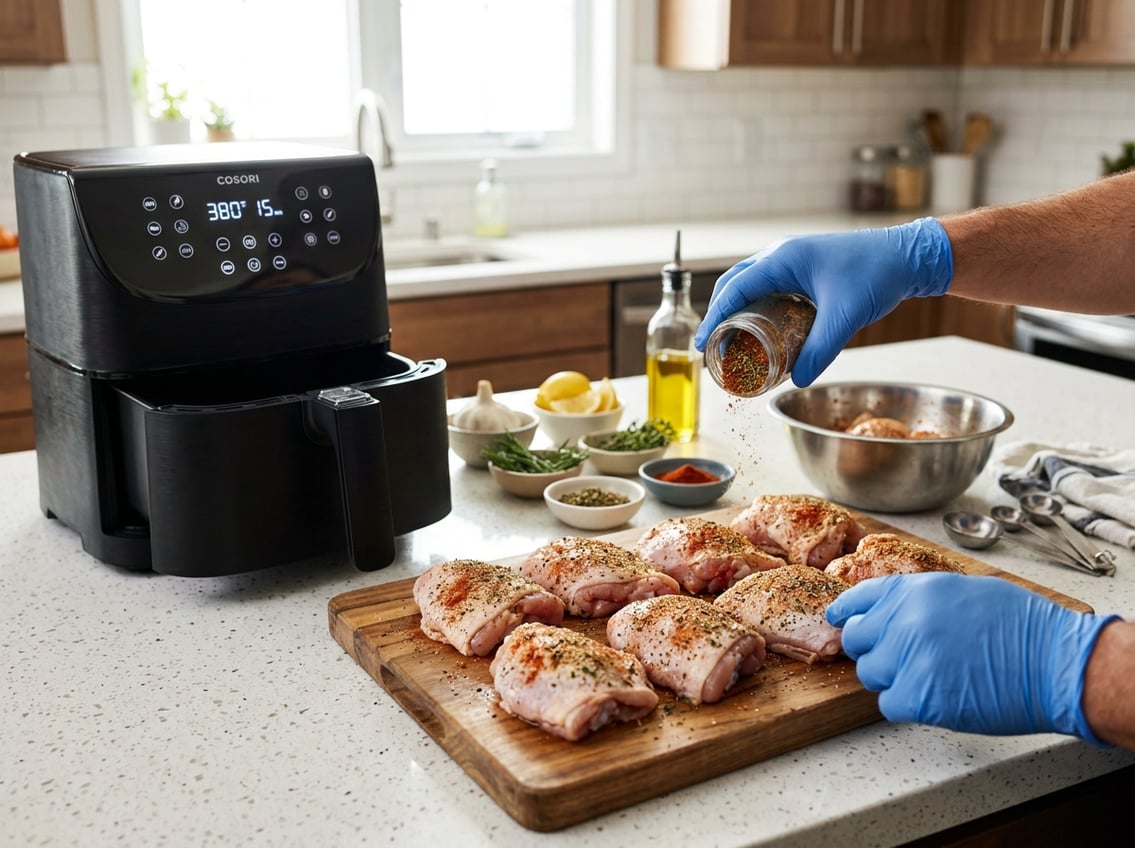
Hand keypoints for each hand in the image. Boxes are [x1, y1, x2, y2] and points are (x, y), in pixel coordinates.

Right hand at [693, 217, 953, 385]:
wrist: (908, 255)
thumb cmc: (878, 274)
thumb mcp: (846, 316)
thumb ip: (822, 349)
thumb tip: (798, 380)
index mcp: (783, 259)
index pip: (735, 288)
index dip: (714, 316)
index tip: (703, 344)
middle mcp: (782, 255)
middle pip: (734, 283)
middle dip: (719, 312)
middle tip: (713, 345)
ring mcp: (793, 260)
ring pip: (750, 282)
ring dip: (735, 308)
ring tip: (730, 339)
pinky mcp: (805, 268)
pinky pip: (768, 285)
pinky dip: (755, 305)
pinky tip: (760, 327)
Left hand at [826, 572, 1116, 741]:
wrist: (1054, 662)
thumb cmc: (1022, 625)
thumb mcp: (963, 590)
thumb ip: (919, 599)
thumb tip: (892, 612)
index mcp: (912, 591)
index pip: (857, 600)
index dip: (847, 613)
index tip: (839, 620)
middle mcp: (902, 621)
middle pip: (857, 640)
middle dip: (872, 648)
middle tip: (897, 656)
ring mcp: (908, 660)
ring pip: (871, 674)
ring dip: (891, 677)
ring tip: (928, 676)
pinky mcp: (919, 698)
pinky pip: (890, 703)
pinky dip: (907, 703)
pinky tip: (935, 695)